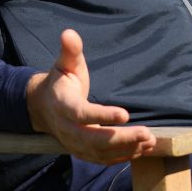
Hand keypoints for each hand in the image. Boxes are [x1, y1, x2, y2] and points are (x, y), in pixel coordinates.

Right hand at [25, 29, 157, 163]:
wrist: (42, 107)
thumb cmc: (59, 81)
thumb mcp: (64, 63)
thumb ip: (69, 50)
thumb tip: (69, 33)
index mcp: (63, 105)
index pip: (82, 113)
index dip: (102, 115)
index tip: (125, 114)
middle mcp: (66, 128)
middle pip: (92, 139)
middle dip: (120, 138)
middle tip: (146, 133)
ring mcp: (72, 143)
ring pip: (98, 152)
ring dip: (124, 149)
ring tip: (149, 141)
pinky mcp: (80, 150)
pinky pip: (100, 158)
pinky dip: (120, 157)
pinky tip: (141, 150)